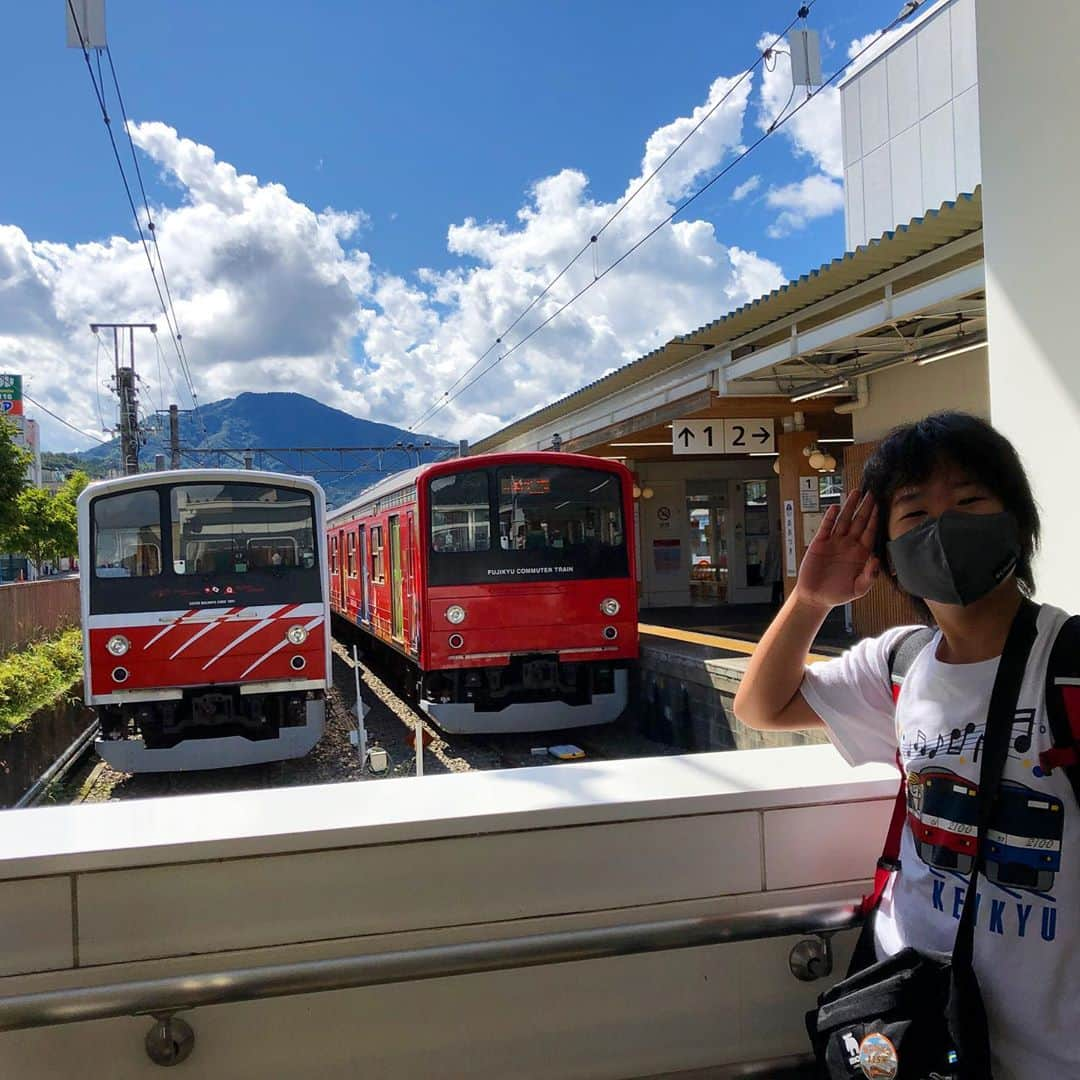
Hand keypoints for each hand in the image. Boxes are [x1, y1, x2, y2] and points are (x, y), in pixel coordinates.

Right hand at [796, 491, 879, 609]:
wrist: (815, 597)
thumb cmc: (838, 593)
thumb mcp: (858, 589)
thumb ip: (869, 576)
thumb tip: (876, 560)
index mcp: (860, 553)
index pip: (869, 532)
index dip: (874, 519)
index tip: (879, 506)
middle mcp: (848, 545)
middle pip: (858, 521)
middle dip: (864, 507)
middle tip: (870, 493)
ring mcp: (834, 542)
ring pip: (843, 520)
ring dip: (849, 506)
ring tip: (855, 493)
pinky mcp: (820, 543)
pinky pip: (826, 527)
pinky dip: (830, 517)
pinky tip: (834, 507)